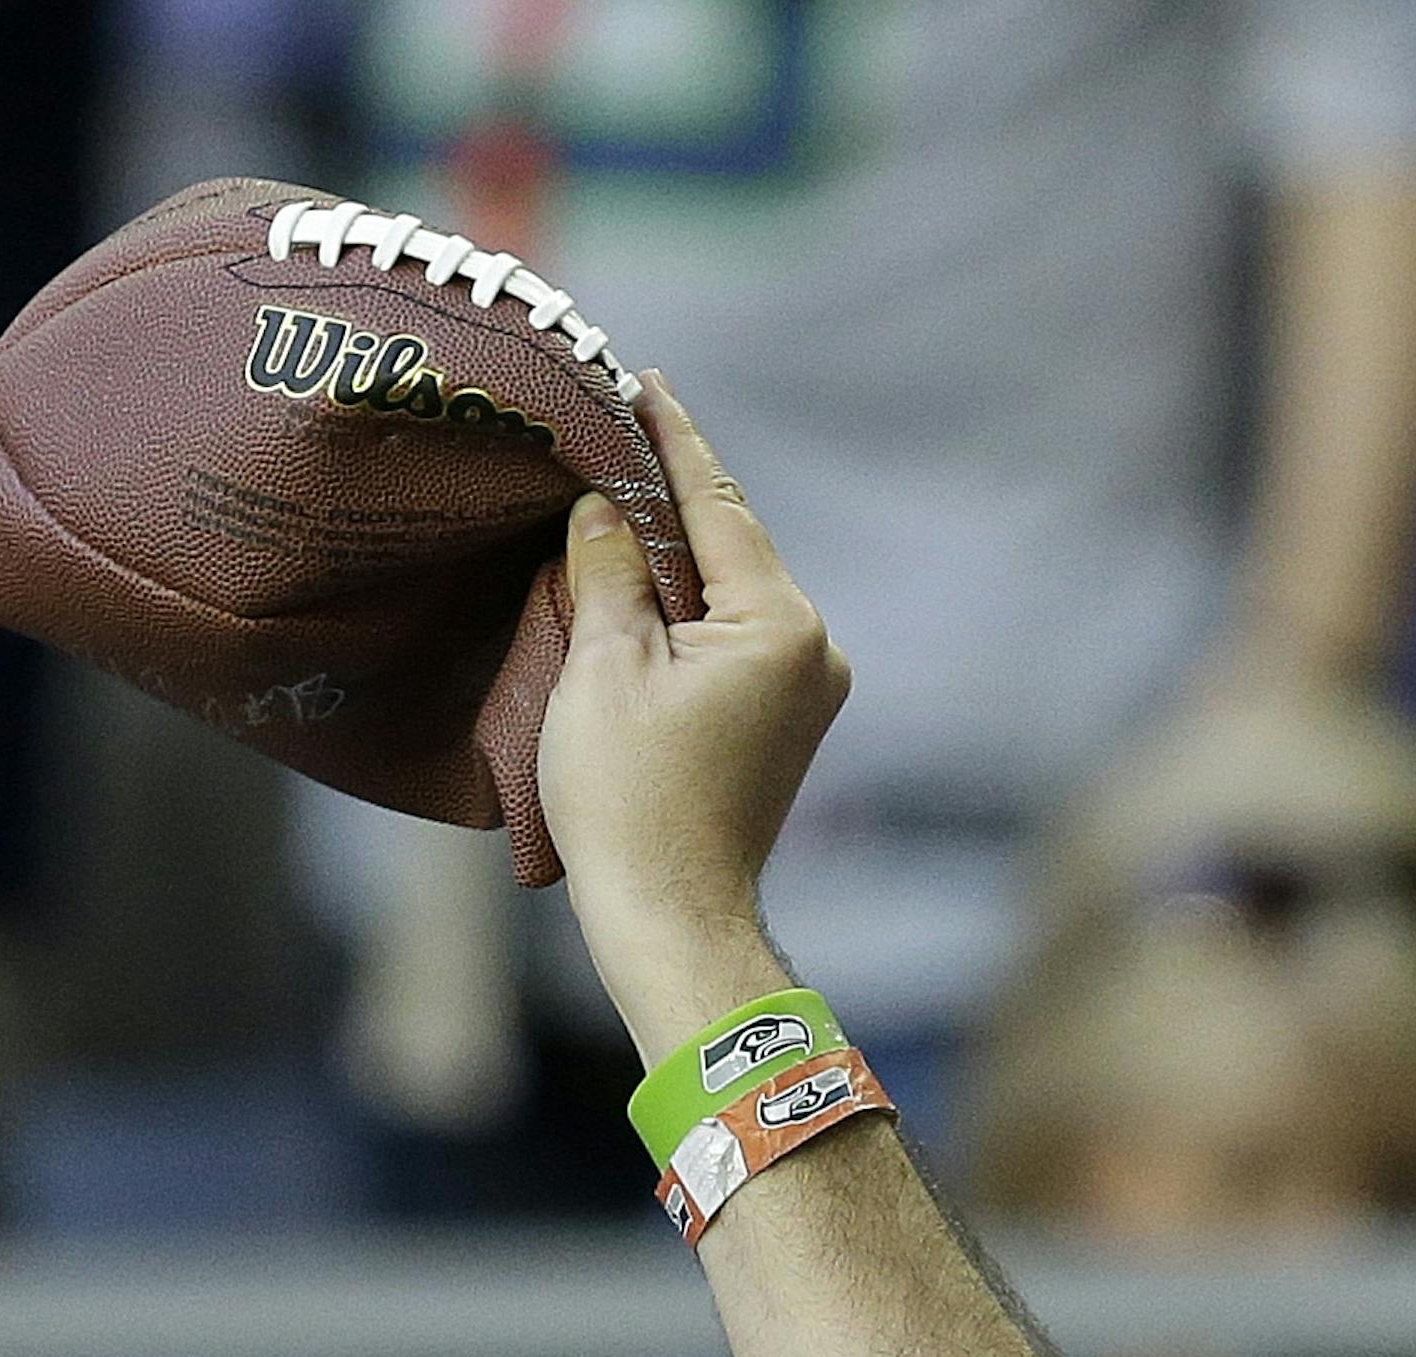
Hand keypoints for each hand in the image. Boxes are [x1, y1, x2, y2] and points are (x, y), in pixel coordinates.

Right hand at [537, 371, 849, 1057]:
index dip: (673, 439)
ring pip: (731, 590)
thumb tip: (603, 505)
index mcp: (776, 624)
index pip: (716, 504)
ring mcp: (808, 687)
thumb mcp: (602, 668)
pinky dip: (688, 606)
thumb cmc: (629, 800)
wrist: (672, 915)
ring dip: (676, 554)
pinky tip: (641, 587)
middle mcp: (813, 645)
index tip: (645, 382)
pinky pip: (734, 635)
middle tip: (619, 429)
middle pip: (731, 543)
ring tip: (616, 501)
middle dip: (672, 493)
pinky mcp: (786, 719)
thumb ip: (609, 570)